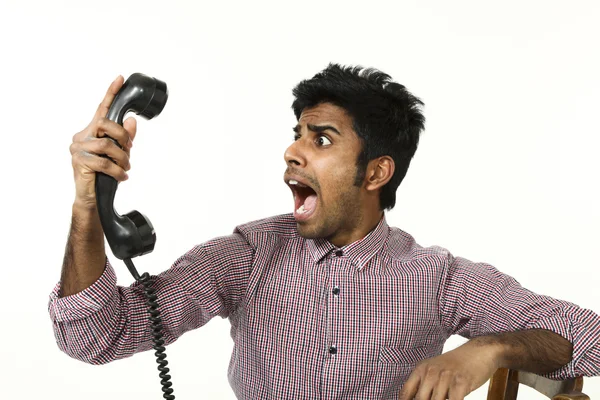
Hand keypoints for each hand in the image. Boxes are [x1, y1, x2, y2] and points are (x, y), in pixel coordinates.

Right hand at [69, 76, 136, 209]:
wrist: (91, 197)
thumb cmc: (104, 175)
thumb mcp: (119, 155)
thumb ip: (125, 138)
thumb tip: (132, 120)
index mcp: (91, 132)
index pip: (101, 109)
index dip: (110, 93)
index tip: (120, 79)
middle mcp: (81, 137)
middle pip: (105, 123)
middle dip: (122, 135)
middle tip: (130, 149)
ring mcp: (78, 149)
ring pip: (106, 145)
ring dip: (122, 158)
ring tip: (125, 168)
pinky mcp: (79, 162)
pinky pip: (103, 162)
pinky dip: (117, 171)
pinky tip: (121, 177)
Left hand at [399, 340, 502, 399]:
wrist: (479, 352)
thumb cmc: (457, 364)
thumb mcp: (435, 369)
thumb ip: (424, 384)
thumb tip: (415, 399)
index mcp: (421, 369)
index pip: (405, 393)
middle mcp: (430, 372)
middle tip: (437, 399)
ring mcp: (445, 377)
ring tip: (447, 397)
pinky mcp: (460, 383)